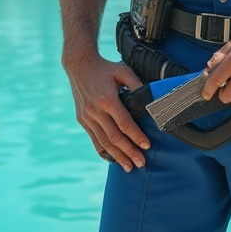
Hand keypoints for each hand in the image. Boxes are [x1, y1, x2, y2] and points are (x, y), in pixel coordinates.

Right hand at [64, 52, 149, 170]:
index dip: (136, 136)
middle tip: (141, 162)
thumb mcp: (122, 71)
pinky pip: (94, 139)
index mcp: (107, 99)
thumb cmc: (104, 68)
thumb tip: (150, 99)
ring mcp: (87, 117)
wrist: (79, 65)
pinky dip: (103, 151)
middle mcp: (95, 111)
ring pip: (103, 142)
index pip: (124, 123)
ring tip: (129, 166)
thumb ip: (136, 84)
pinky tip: (112, 159)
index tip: (146, 146)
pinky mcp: (82, 120)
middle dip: (129, 151)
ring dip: (117, 156)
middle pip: (114, 137)